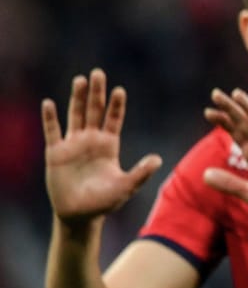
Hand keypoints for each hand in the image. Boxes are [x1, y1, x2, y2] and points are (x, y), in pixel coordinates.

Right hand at [42, 69, 162, 226]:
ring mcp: (73, 145)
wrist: (80, 215)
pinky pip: (52, 132)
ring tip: (80, 80)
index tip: (119, 90)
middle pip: (95, 111)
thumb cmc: (105, 201)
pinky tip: (49, 104)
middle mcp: (92, 140)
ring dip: (77, 98)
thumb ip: (140, 173)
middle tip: (98, 72)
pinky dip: (50, 118)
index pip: (113, 119)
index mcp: (109, 145)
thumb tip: (158, 160)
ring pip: (76, 115)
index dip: (116, 105)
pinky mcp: (55, 153)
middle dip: (97, 92)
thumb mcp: (126, 186)